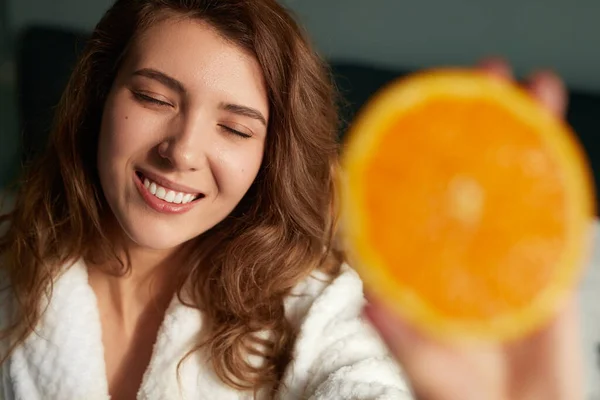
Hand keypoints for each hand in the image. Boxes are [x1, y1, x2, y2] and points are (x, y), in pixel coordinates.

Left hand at [364, 58, 582, 399]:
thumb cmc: (458, 394)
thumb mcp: (422, 362)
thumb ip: (400, 334)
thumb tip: (370, 300)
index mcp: (430, 262)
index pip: (420, 198)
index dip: (420, 154)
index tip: (415, 113)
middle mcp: (467, 249)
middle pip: (474, 175)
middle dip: (481, 123)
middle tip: (486, 78)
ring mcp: (512, 252)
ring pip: (520, 182)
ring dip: (528, 132)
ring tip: (535, 90)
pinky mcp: (551, 267)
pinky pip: (557, 217)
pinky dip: (559, 177)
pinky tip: (557, 139)